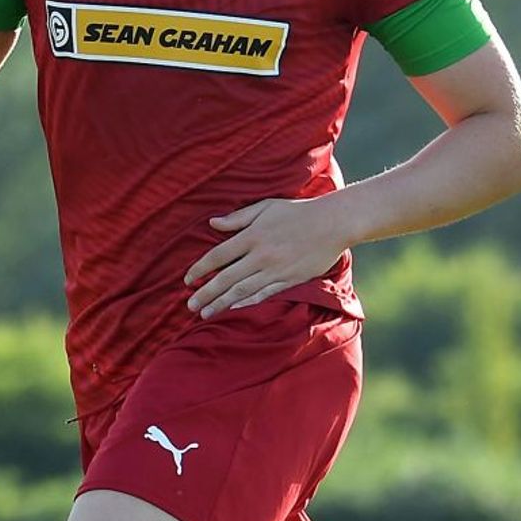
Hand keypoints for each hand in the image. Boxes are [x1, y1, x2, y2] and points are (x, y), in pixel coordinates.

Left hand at [184, 197, 353, 317]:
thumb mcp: (265, 207)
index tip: (187, 280)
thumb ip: (238, 218)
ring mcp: (276, 269)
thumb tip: (212, 223)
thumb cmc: (298, 211)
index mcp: (252, 235)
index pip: (218, 256)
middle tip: (190, 306)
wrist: (332, 223)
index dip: (200, 269)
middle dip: (206, 293)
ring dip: (222, 303)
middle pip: (226, 278)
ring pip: (242, 290)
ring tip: (206, 313)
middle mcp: (261, 255)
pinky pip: (265, 294)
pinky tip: (234, 310)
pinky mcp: (290, 279)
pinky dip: (248, 303)